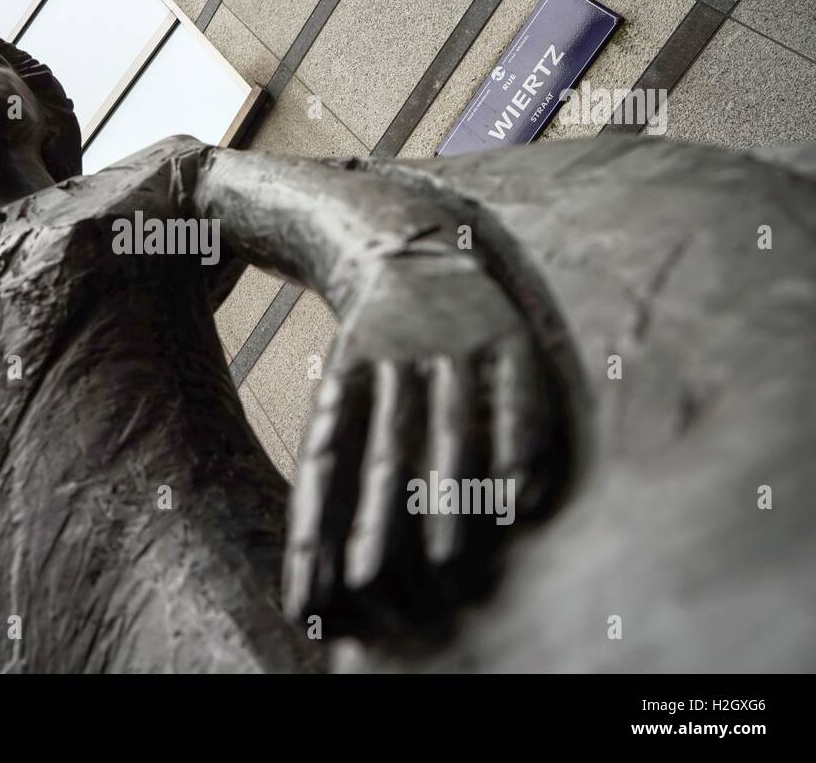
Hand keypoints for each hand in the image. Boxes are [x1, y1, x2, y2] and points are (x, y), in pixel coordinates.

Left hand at [283, 253, 566, 634]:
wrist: (410, 245)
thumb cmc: (374, 352)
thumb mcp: (338, 389)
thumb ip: (329, 466)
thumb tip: (312, 561)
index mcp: (345, 378)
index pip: (323, 458)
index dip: (315, 523)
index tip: (308, 584)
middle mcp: (399, 363)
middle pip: (385, 453)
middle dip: (375, 521)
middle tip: (366, 584)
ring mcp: (456, 347)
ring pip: (450, 430)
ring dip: (447, 495)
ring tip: (442, 559)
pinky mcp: (510, 337)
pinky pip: (518, 394)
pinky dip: (520, 440)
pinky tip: (520, 490)